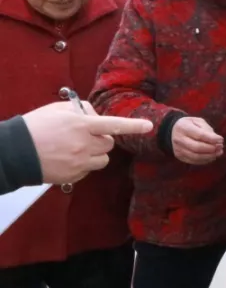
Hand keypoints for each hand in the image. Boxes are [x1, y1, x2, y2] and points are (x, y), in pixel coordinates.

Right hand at [22, 102, 152, 184]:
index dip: (133, 126)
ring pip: (103, 159)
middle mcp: (83, 145)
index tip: (149, 126)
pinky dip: (83, 165)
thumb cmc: (36, 127)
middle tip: (85, 136)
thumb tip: (96, 116)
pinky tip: (67, 159)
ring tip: (76, 148)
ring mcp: (78, 163)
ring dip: (96, 153)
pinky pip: (88, 170)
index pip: (113, 125)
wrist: (15, 153)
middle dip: (103, 139)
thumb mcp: (58, 110)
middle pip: (109, 144)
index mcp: (81, 126)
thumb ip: (82, 110)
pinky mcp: (72, 176)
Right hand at [171, 117, 223, 164]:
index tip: (221, 139)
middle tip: (221, 147)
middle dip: (211, 149)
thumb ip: (207, 129)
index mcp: (184, 128)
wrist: (172, 130)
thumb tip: (217, 140)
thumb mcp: (198, 121)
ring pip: (195, 156)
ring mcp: (178, 149)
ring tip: (218, 153)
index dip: (212, 139)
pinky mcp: (179, 156)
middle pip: (197, 148)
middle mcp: (179, 139)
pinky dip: (204, 160)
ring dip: (209, 156)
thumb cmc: (189, 125)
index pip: (199, 135)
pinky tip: (212, 157)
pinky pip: (193, 161)